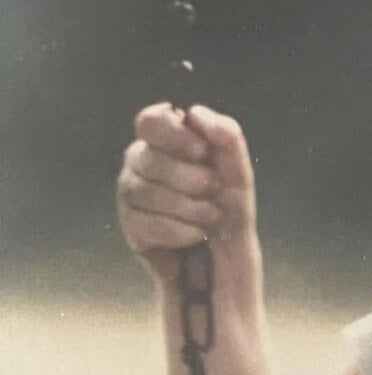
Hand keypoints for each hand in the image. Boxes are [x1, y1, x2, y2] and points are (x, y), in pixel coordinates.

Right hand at [116, 103, 256, 283]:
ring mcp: (132, 195)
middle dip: (189, 177)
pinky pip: (142, 222)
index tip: (201, 152)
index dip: (173, 134)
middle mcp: (142, 163)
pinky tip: (195, 235)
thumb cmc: (229, 212)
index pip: (150, 121)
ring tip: (210, 218)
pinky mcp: (131, 227)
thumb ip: (226, 138)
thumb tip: (195, 112)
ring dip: (186, 207)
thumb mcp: (237, 175)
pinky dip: (176, 230)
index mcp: (165, 143)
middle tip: (214, 190)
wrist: (226, 261)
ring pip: (142, 190)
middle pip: (147, 157)